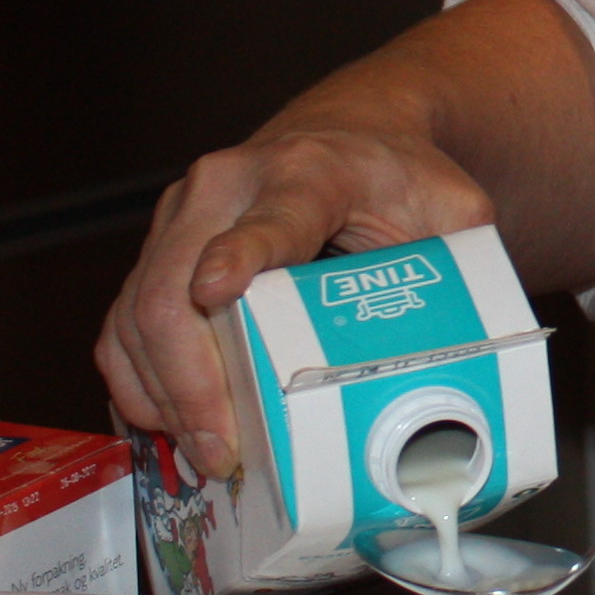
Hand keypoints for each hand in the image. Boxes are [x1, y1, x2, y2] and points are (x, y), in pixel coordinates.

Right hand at [92, 126, 496, 474]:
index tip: (215, 293)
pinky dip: (139, 386)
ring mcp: (178, 221)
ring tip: (205, 457)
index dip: (236, 258)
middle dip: (189, 383)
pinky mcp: (156, 254)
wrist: (350, 136)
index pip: (264, 221)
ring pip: (135, 318)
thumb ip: (465, 267)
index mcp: (304, 173)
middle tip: (222, 453)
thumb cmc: (397, 179)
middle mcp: (223, 188)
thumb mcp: (453, 207)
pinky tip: (168, 432)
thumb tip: (471, 355)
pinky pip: (123, 330)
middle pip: (170, 289)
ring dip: (161, 397)